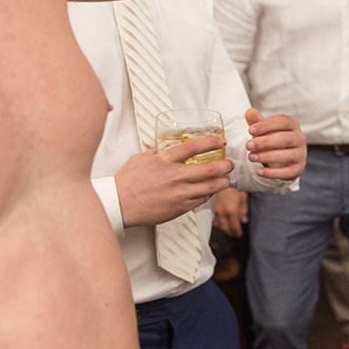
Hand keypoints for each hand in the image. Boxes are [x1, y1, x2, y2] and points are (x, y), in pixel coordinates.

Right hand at [114, 135, 232, 228]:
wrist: (119, 204)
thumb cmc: (126, 182)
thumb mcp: (139, 159)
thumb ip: (155, 152)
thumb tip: (163, 145)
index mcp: (164, 160)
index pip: (193, 147)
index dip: (211, 142)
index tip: (221, 141)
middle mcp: (174, 176)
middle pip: (210, 168)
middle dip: (225, 165)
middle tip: (229, 164)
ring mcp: (178, 193)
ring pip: (211, 186)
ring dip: (223, 182)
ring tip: (226, 179)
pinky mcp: (180, 207)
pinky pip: (201, 199)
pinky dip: (209, 194)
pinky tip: (211, 191)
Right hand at [214, 187, 248, 236]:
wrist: (220, 175)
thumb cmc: (233, 182)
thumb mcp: (243, 196)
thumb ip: (243, 209)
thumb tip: (244, 219)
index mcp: (231, 210)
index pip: (234, 227)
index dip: (237, 232)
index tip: (239, 234)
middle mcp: (221, 212)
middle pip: (225, 228)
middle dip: (230, 232)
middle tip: (234, 233)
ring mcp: (214, 209)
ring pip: (217, 224)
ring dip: (223, 228)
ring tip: (227, 229)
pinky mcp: (209, 206)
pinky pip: (212, 218)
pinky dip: (216, 221)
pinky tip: (219, 221)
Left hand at [245, 108, 305, 179]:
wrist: (281, 159)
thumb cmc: (271, 140)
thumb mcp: (264, 130)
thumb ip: (257, 122)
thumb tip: (249, 112)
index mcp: (293, 125)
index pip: (283, 121)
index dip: (266, 125)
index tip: (250, 130)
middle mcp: (300, 139)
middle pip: (286, 139)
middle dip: (265, 142)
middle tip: (248, 145)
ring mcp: (301, 155)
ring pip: (287, 156)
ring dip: (267, 156)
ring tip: (250, 157)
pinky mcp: (298, 169)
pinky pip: (287, 172)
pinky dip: (272, 173)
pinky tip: (258, 171)